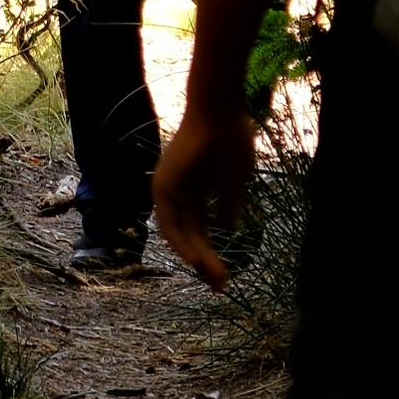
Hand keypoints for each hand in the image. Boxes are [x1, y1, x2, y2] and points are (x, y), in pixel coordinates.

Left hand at [152, 102, 255, 290]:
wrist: (221, 111)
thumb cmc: (231, 139)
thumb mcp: (234, 180)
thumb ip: (229, 204)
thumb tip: (229, 228)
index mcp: (197, 190)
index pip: (201, 230)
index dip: (212, 254)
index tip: (226, 276)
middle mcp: (180, 192)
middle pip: (191, 236)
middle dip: (207, 262)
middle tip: (222, 286)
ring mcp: (170, 189)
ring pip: (180, 234)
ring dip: (196, 257)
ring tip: (214, 279)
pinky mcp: (163, 186)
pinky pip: (169, 222)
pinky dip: (180, 241)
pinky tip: (195, 260)